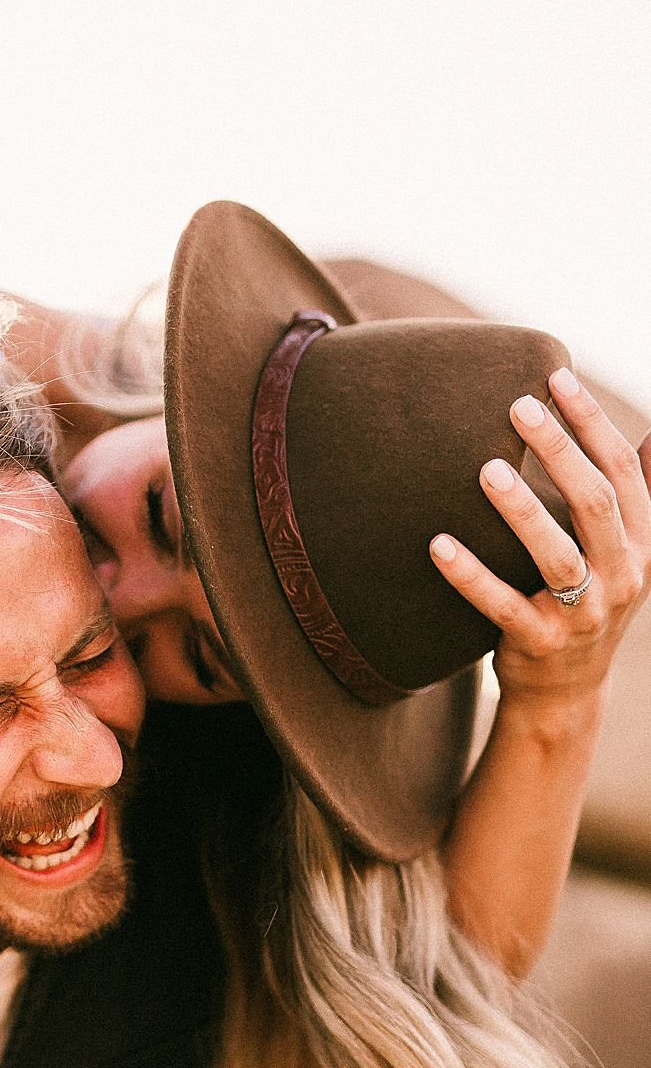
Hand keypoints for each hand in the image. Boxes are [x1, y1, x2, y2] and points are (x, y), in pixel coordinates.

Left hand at [429, 371, 650, 713]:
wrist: (567, 691)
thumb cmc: (587, 601)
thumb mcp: (623, 551)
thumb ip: (633, 494)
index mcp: (643, 544)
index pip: (623, 472)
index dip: (592, 422)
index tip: (557, 376)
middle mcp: (622, 576)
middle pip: (594, 503)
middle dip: (560, 449)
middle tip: (517, 406)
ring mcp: (583, 615)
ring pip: (557, 557)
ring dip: (523, 511)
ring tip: (487, 468)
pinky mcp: (539, 644)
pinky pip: (502, 606)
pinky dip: (470, 575)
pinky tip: (438, 545)